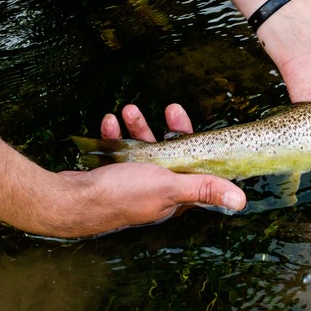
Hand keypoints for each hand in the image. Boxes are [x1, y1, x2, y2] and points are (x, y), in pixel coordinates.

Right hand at [0, 92, 243, 239]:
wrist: (68, 202)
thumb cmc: (120, 196)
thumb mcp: (169, 186)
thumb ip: (204, 189)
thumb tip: (241, 201)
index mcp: (171, 198)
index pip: (192, 169)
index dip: (193, 143)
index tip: (186, 120)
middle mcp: (152, 194)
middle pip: (166, 157)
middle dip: (163, 131)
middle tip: (163, 108)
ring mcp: (128, 187)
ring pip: (139, 152)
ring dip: (137, 129)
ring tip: (128, 110)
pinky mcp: (106, 181)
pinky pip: (115, 154)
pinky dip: (114, 137)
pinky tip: (108, 123)